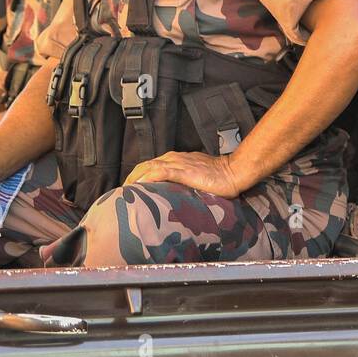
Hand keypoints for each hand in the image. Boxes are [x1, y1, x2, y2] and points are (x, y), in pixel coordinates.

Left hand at [124, 151, 243, 198]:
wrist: (234, 172)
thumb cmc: (219, 177)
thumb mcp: (196, 179)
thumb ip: (183, 184)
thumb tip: (172, 198)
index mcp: (175, 160)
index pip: (150, 166)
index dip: (137, 177)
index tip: (130, 191)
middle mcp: (173, 159)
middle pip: (144, 165)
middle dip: (131, 178)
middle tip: (123, 195)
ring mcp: (177, 163)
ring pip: (148, 167)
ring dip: (134, 179)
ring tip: (126, 193)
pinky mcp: (183, 170)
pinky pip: (159, 172)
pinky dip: (147, 178)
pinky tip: (139, 187)